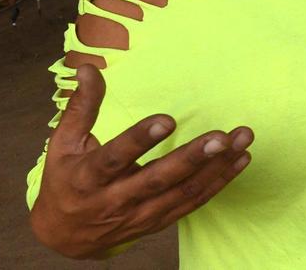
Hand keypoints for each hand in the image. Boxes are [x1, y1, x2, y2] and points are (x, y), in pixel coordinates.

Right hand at [30, 65, 253, 258]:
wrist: (64, 237)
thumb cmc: (65, 181)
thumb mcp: (63, 144)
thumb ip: (81, 107)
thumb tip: (88, 69)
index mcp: (87, 178)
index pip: (115, 158)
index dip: (140, 140)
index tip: (167, 120)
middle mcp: (115, 200)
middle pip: (158, 180)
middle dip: (192, 158)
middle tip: (221, 136)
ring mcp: (139, 215)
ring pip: (183, 192)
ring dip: (217, 167)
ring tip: (242, 140)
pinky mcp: (158, 222)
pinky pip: (193, 202)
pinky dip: (219, 182)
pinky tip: (241, 160)